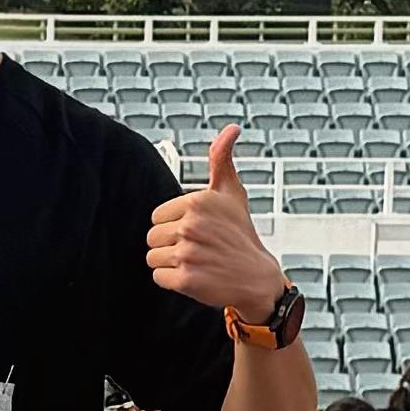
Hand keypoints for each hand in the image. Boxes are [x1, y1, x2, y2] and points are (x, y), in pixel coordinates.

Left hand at [149, 128, 284, 317]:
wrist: (257, 278)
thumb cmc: (240, 234)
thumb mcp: (232, 194)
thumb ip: (222, 160)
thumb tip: (231, 129)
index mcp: (197, 202)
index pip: (157, 216)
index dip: (173, 225)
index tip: (196, 231)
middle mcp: (191, 225)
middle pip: (152, 237)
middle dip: (170, 244)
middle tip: (197, 248)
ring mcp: (188, 253)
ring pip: (153, 257)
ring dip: (170, 263)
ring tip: (195, 262)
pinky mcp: (186, 279)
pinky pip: (158, 277)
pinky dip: (173, 281)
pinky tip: (194, 276)